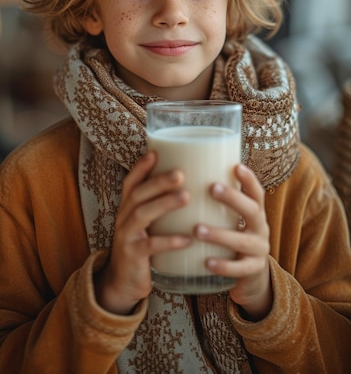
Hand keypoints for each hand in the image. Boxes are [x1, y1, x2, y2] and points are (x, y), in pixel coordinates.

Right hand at [94, 150, 190, 314]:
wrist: (123, 283)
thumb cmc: (143, 246)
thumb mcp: (147, 224)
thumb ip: (160, 206)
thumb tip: (193, 185)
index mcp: (127, 208)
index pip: (130, 182)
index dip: (141, 167)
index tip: (155, 152)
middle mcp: (123, 218)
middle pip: (137, 194)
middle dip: (158, 182)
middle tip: (180, 174)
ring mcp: (126, 237)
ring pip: (141, 215)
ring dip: (164, 204)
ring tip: (186, 197)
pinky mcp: (133, 256)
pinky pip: (150, 246)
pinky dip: (169, 240)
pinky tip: (188, 238)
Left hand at [194, 163, 271, 320]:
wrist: (252, 278)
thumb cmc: (233, 239)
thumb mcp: (232, 221)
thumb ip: (218, 205)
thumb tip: (188, 177)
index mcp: (256, 213)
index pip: (257, 193)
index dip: (249, 179)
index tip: (236, 166)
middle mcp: (261, 229)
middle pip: (252, 210)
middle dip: (232, 198)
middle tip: (211, 188)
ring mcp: (258, 251)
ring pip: (241, 241)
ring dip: (219, 234)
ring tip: (197, 230)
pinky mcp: (252, 271)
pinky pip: (239, 269)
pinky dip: (223, 266)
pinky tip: (207, 262)